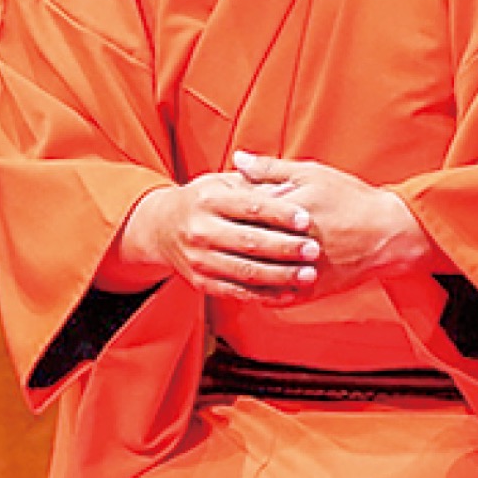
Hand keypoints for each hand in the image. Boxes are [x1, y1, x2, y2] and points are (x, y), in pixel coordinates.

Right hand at [99, 172, 322, 301]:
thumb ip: (256, 184)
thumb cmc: (204, 200)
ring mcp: (199, 259)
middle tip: (314, 250)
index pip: (250, 206)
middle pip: (249, 242)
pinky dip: (264, 295)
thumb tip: (292, 187)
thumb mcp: (223, 183)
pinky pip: (236, 291)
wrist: (162, 227)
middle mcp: (200, 230)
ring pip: (245, 271)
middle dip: (285, 248)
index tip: (307, 219)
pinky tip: (288, 293)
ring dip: (280, 275)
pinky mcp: (201, 282)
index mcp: (207, 200)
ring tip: (308, 275)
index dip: (280, 213)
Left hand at [230, 150, 438, 296]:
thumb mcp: (312, 173)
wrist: (388, 235)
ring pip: (256, 274)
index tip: (212, 205)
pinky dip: (256, 290)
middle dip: (226, 238)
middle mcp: (295, 244)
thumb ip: (270, 168)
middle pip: (246, 244)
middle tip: (210, 233)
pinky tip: (243, 281)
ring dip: (236, 267)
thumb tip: (237, 158)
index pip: (244, 212)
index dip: (225, 208)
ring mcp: (301, 270)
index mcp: (292, 212)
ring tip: (220, 257)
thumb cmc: (351, 199)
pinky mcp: (309, 291)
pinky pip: (273, 296)